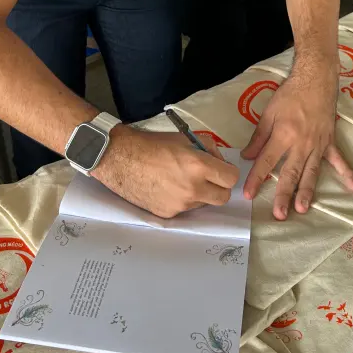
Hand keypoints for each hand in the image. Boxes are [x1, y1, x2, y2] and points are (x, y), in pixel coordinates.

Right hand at [92, 127, 238, 217]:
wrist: (121, 159)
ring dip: (200, 194)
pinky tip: (168, 188)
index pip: (231, 179)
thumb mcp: (185, 138)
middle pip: (223, 198)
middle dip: (219, 188)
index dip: (228, 172)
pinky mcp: (168, 214)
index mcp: (198, 166)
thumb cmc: (153, 144)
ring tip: (181, 180)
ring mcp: (180, 205)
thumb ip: (208, 149)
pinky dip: (182, 200)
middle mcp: (192, 189)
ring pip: (203, 204)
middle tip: (208, 178)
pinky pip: (185, 209)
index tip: (221, 169)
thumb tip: (220, 161)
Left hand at [242, 64, 352, 220]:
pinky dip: (347, 173)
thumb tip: (247, 156)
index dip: (256, 178)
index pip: (266, 161)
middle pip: (290, 173)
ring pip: (311, 172)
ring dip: (307, 191)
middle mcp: (301, 144)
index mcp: (283, 135)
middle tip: (279, 214)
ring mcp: (318, 144)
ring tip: (303, 209)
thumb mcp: (269, 113)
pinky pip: (338, 160)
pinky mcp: (330, 142)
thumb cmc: (290, 95)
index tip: (248, 194)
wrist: (315, 80)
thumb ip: (259, 137)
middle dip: (283, 195)